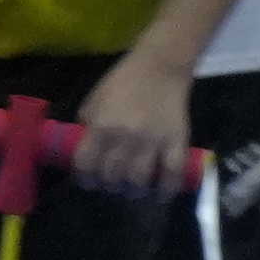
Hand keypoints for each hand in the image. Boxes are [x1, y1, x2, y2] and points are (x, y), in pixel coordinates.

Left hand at [70, 49, 196, 195]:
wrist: (160, 66)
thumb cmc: (123, 81)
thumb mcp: (94, 99)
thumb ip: (87, 125)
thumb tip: (84, 150)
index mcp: (101, 126)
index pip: (86, 165)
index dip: (85, 179)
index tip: (89, 182)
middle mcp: (125, 136)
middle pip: (112, 177)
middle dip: (109, 185)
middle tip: (113, 184)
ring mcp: (152, 141)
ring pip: (138, 181)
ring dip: (133, 191)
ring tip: (133, 189)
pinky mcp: (176, 141)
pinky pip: (171, 174)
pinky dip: (165, 190)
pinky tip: (160, 194)